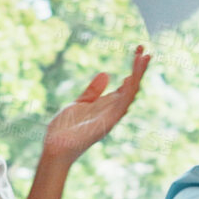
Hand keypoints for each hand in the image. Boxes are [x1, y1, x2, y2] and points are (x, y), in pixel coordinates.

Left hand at [41, 45, 149, 161]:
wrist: (55, 148)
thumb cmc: (65, 130)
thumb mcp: (79, 103)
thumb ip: (93, 91)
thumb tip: (106, 73)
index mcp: (106, 106)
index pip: (125, 85)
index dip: (132, 69)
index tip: (137, 52)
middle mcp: (112, 111)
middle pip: (131, 87)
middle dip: (139, 69)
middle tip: (144, 50)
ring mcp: (111, 117)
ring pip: (130, 94)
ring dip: (137, 76)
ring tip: (143, 58)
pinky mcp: (106, 123)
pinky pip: (121, 105)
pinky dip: (127, 92)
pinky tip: (130, 78)